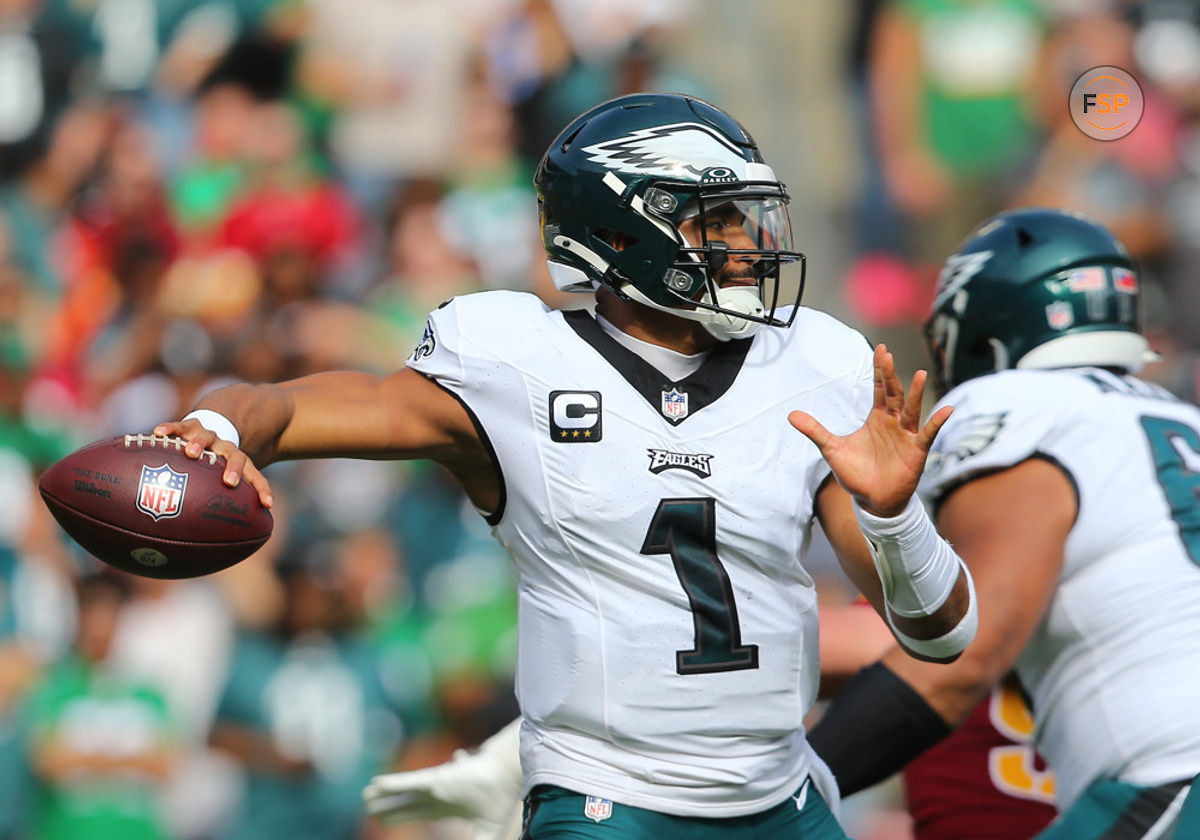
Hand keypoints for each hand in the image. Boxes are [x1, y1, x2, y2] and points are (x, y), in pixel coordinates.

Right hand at [152, 419, 272, 508]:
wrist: (209, 430)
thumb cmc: (210, 468)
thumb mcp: (216, 487)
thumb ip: (212, 511)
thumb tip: (198, 548)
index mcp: (238, 463)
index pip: (254, 476)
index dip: (262, 489)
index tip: (267, 504)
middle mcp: (225, 449)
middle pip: (234, 456)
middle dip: (233, 468)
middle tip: (229, 482)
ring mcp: (208, 435)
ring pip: (207, 436)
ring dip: (201, 443)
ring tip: (190, 452)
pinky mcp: (188, 426)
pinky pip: (179, 425)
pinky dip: (170, 428)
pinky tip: (158, 433)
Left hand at [363, 756, 521, 839]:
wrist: (508, 776)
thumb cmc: (500, 799)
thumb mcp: (487, 832)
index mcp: (447, 807)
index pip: (418, 813)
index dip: (401, 816)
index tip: (384, 819)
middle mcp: (438, 795)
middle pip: (407, 802)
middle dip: (389, 807)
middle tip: (370, 809)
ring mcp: (435, 786)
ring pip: (404, 791)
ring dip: (384, 794)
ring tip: (365, 795)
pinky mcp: (437, 779)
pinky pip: (410, 782)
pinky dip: (393, 783)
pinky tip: (376, 782)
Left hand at [789, 344, 951, 516]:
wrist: (872, 500)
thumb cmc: (856, 474)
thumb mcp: (832, 449)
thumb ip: (815, 430)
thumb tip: (791, 415)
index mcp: (876, 419)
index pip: (879, 389)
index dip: (879, 371)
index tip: (880, 350)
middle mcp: (893, 423)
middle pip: (893, 394)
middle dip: (890, 375)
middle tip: (887, 355)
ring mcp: (906, 436)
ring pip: (911, 410)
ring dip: (915, 393)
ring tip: (919, 374)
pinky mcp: (916, 451)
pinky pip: (928, 434)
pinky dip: (937, 422)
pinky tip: (946, 409)